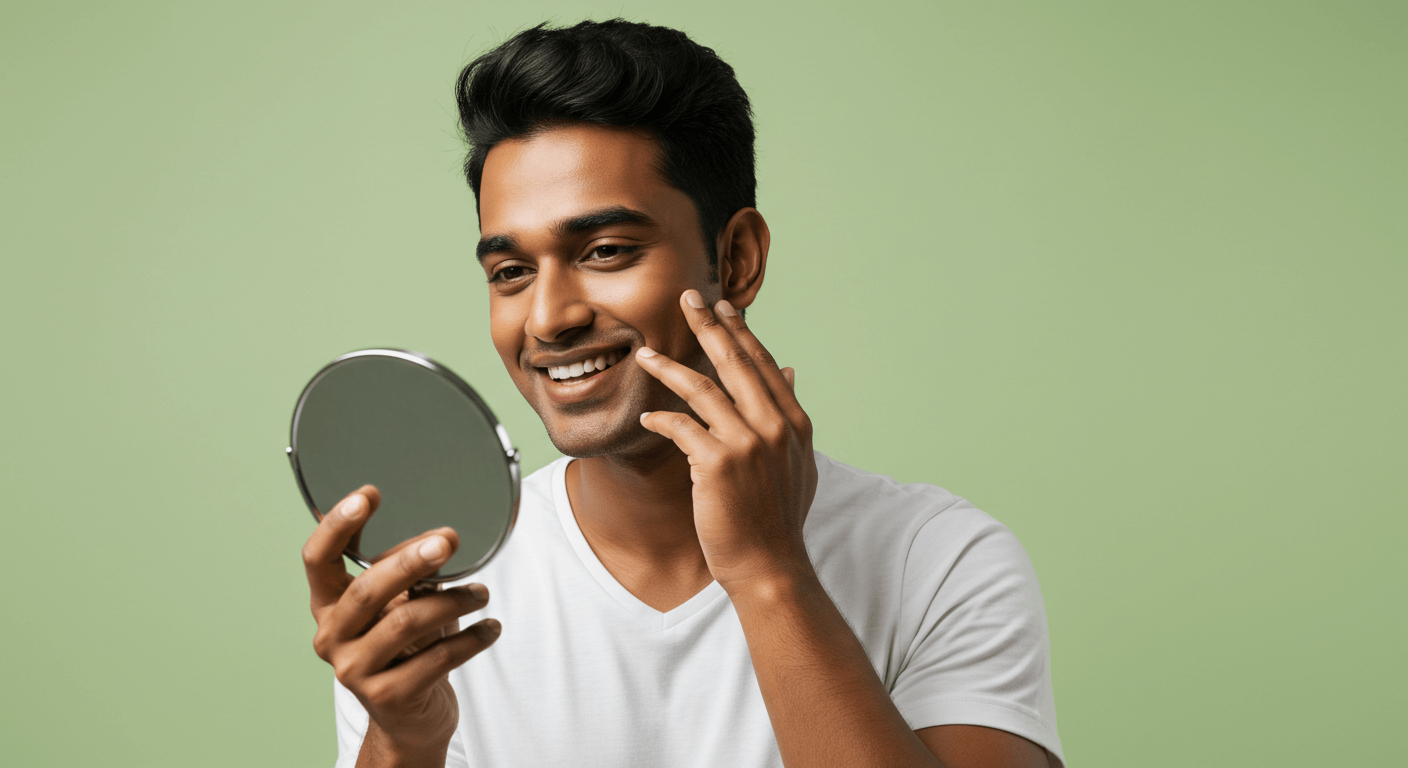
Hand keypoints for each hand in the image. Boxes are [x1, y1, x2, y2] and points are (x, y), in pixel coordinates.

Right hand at [301, 486, 500, 760]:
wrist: (410, 719)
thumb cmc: (406, 649)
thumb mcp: (397, 606)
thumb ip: (404, 574)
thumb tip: (441, 537)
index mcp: (329, 606)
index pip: (317, 558)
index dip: (338, 524)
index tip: (369, 493)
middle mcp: (332, 636)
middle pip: (367, 588)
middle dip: (409, 561)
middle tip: (448, 540)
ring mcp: (355, 670)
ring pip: (407, 622)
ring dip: (454, 601)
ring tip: (482, 593)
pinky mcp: (388, 697)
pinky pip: (437, 657)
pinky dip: (472, 639)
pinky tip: (491, 627)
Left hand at [636, 290, 817, 591]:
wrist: (771, 566)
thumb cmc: (777, 517)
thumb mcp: (797, 461)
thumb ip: (789, 414)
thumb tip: (790, 369)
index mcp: (794, 423)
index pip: (763, 365)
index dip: (741, 333)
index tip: (723, 308)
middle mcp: (774, 427)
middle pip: (736, 363)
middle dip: (709, 327)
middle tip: (688, 298)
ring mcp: (748, 444)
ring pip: (703, 388)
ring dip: (670, 367)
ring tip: (645, 353)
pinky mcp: (718, 464)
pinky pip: (681, 427)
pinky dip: (661, 419)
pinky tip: (646, 416)